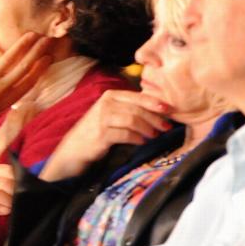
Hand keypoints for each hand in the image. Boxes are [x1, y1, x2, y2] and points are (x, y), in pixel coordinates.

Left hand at [0, 33, 51, 154]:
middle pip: (24, 67)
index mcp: (8, 100)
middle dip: (37, 51)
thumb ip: (6, 95)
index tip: (49, 56)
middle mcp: (1, 90)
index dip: (41, 68)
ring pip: (9, 59)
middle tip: (46, 39)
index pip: (30, 81)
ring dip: (22, 44)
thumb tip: (16, 78)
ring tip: (31, 34)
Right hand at [40, 90, 169, 180]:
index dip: (155, 103)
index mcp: (110, 96)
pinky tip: (141, 142)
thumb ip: (129, 109)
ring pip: (133, 120)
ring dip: (147, 128)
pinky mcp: (101, 134)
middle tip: (166, 126)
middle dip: (155, 118)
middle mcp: (106, 104)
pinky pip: (125, 134)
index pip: (138, 97)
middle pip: (137, 108)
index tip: (169, 110)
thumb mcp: (112, 115)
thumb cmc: (96, 131)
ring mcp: (102, 118)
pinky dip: (136, 138)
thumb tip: (157, 111)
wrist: (75, 148)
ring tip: (154, 135)